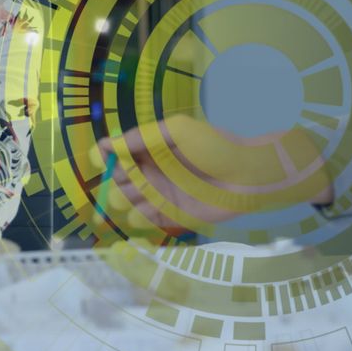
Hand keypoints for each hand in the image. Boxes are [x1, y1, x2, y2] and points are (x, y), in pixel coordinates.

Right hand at [94, 115, 332, 232]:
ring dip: (126, 200)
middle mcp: (151, 172)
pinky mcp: (171, 216)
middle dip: (116, 180)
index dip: (105, 156)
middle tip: (129, 179)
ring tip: (145, 194)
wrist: (249, 174)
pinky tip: (150, 209)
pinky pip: (145, 220)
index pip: (116, 153)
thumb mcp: (177, 130)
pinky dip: (141, 216)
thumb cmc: (216, 146)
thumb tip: (107, 143)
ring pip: (128, 201)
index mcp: (151, 149)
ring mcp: (160, 195)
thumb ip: (142, 137)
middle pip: (119, 179)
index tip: (103, 158)